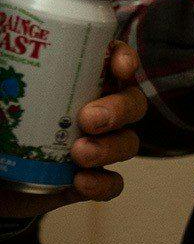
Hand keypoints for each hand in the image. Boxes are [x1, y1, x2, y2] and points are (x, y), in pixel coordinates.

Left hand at [0, 42, 147, 216]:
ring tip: (80, 155)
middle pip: (131, 103)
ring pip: (127, 143)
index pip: (112, 61)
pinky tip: (81, 181)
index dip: (124, 60)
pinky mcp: (86, 180)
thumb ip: (2, 60)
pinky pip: (112, 183)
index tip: (119, 67)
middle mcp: (92, 109)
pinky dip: (103, 183)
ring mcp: (94, 146)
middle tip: (90, 119)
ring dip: (111, 148)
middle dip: (120, 109)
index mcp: (74, 80)